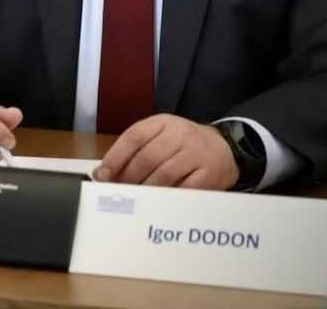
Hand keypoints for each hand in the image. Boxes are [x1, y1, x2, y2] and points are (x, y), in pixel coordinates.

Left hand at [94, 114, 238, 189]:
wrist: (224, 148)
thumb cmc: (182, 145)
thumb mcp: (159, 138)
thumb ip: (133, 151)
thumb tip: (102, 174)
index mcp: (163, 122)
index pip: (134, 136)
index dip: (116, 157)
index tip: (102, 175)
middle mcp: (180, 134)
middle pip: (148, 157)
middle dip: (129, 178)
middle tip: (119, 193)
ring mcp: (197, 153)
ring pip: (164, 174)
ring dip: (146, 190)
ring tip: (136, 200)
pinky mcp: (210, 173)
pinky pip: (185, 189)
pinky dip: (169, 198)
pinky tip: (159, 204)